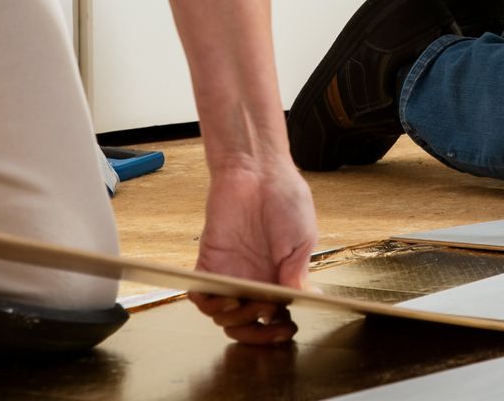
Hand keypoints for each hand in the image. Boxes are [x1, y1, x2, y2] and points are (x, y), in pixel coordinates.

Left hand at [189, 159, 317, 344]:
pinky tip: (225, 299)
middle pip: (249, 324)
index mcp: (279, 278)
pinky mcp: (209, 264)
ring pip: (224, 317)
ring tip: (251, 305)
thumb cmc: (285, 197)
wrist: (258, 170)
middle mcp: (253, 281)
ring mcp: (230, 274)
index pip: (276, 316)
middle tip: (269, 324)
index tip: (288, 331)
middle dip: (258, 334)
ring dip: (236, 320)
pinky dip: (209, 305)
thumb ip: (298, 272)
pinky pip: (201, 296)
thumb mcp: (302, 238)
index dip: (279, 330)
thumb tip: (299, 299)